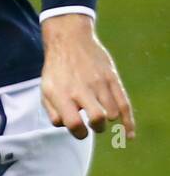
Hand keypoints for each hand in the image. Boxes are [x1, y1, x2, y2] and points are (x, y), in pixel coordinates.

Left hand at [40, 14, 134, 139]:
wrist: (69, 40)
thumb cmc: (57, 71)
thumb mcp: (46, 89)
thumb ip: (53, 112)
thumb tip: (70, 128)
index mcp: (60, 93)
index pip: (73, 123)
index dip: (79, 133)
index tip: (81, 130)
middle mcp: (80, 88)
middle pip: (98, 118)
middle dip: (97, 127)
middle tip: (93, 123)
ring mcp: (98, 82)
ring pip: (112, 113)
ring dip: (108, 118)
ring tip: (100, 110)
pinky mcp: (112, 78)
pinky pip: (125, 104)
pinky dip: (129, 122)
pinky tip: (128, 135)